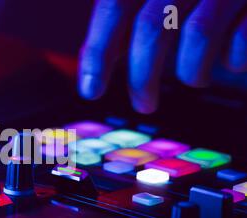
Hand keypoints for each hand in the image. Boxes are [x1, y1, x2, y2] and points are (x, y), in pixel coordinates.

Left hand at [78, 0, 246, 113]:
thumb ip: (124, 19)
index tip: (90, 91)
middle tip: (143, 105)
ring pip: (198, 32)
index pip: (113, 6)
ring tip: (194, 80)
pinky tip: (230, 64)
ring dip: (191, 71)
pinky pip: (242, 38)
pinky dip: (232, 60)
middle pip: (152, 25)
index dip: (99, 51)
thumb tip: (90, 64)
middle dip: (142, 76)